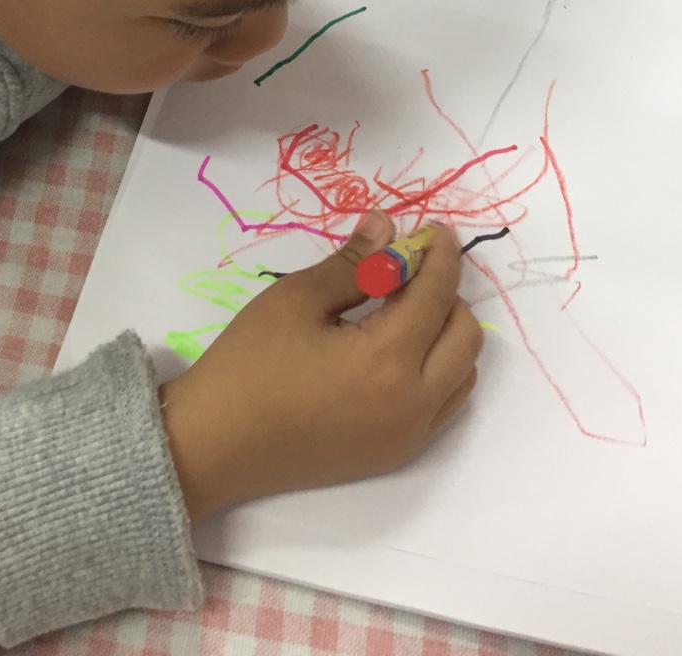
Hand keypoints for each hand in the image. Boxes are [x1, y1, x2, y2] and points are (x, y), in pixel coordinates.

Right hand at [159, 212, 480, 521]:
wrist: (215, 444)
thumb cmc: (249, 364)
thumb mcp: (297, 299)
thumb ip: (352, 262)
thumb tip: (387, 227)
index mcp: (387, 361)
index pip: (436, 296)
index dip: (441, 257)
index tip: (435, 230)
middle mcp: (411, 405)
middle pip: (465, 337)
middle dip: (447, 294)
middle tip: (409, 269)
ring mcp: (406, 436)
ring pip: (462, 374)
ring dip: (446, 334)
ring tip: (401, 308)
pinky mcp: (393, 454)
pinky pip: (442, 406)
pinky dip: (437, 370)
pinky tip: (395, 349)